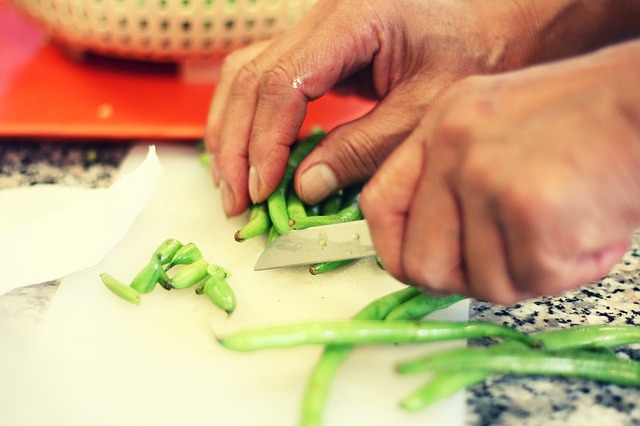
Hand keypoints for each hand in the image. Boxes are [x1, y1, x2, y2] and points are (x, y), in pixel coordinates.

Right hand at [205, 0, 535, 215]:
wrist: (498, 15)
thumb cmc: (476, 49)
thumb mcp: (424, 108)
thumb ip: (362, 148)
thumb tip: (305, 187)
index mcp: (351, 20)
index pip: (282, 83)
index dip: (264, 142)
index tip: (262, 190)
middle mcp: (322, 17)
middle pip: (249, 77)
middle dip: (236, 144)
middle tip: (236, 200)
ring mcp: (317, 30)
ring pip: (246, 74)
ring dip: (233, 131)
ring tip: (235, 184)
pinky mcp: (321, 48)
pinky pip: (267, 78)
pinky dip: (253, 119)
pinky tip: (255, 153)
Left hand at [360, 40, 639, 303]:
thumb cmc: (588, 121)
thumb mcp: (497, 127)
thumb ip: (452, 180)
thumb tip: (428, 247)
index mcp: (440, 127)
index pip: (379, 205)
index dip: (394, 251)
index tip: (418, 267)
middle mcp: (452, 147)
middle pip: (421, 264)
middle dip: (467, 280)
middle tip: (511, 261)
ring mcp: (484, 175)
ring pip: (482, 283)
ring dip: (529, 274)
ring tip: (564, 229)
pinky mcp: (526, 207)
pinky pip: (533, 281)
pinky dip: (571, 271)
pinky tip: (590, 231)